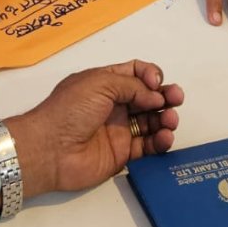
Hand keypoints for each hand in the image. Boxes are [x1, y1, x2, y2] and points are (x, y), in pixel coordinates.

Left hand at [5, 61, 183, 198]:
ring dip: (165, 118)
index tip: (156, 83)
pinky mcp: (123, 153)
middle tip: (176, 99)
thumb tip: (155, 96)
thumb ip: (131, 86)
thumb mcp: (99, 84)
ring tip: (170, 121)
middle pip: (147, 97)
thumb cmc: (71, 109)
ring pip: (151, 121)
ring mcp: (119, 129)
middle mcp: (114, 104)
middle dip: (165, 96)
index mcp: (105, 82)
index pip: (135, 73)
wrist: (51, 149)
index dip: (150, 75)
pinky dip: (160, 141)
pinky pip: (148, 146)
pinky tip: (165, 138)